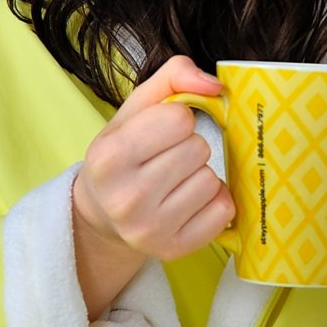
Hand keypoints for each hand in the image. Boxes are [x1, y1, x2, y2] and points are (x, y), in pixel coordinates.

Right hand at [72, 56, 231, 262]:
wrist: (103, 214)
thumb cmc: (125, 153)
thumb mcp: (136, 108)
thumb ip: (174, 77)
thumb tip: (216, 86)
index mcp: (109, 157)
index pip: (179, 119)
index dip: (177, 120)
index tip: (160, 134)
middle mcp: (126, 198)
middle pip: (198, 149)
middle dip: (189, 147)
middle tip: (166, 160)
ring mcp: (149, 229)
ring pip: (211, 179)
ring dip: (201, 174)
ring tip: (175, 182)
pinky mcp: (173, 250)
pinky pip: (223, 210)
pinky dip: (213, 202)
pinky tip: (188, 202)